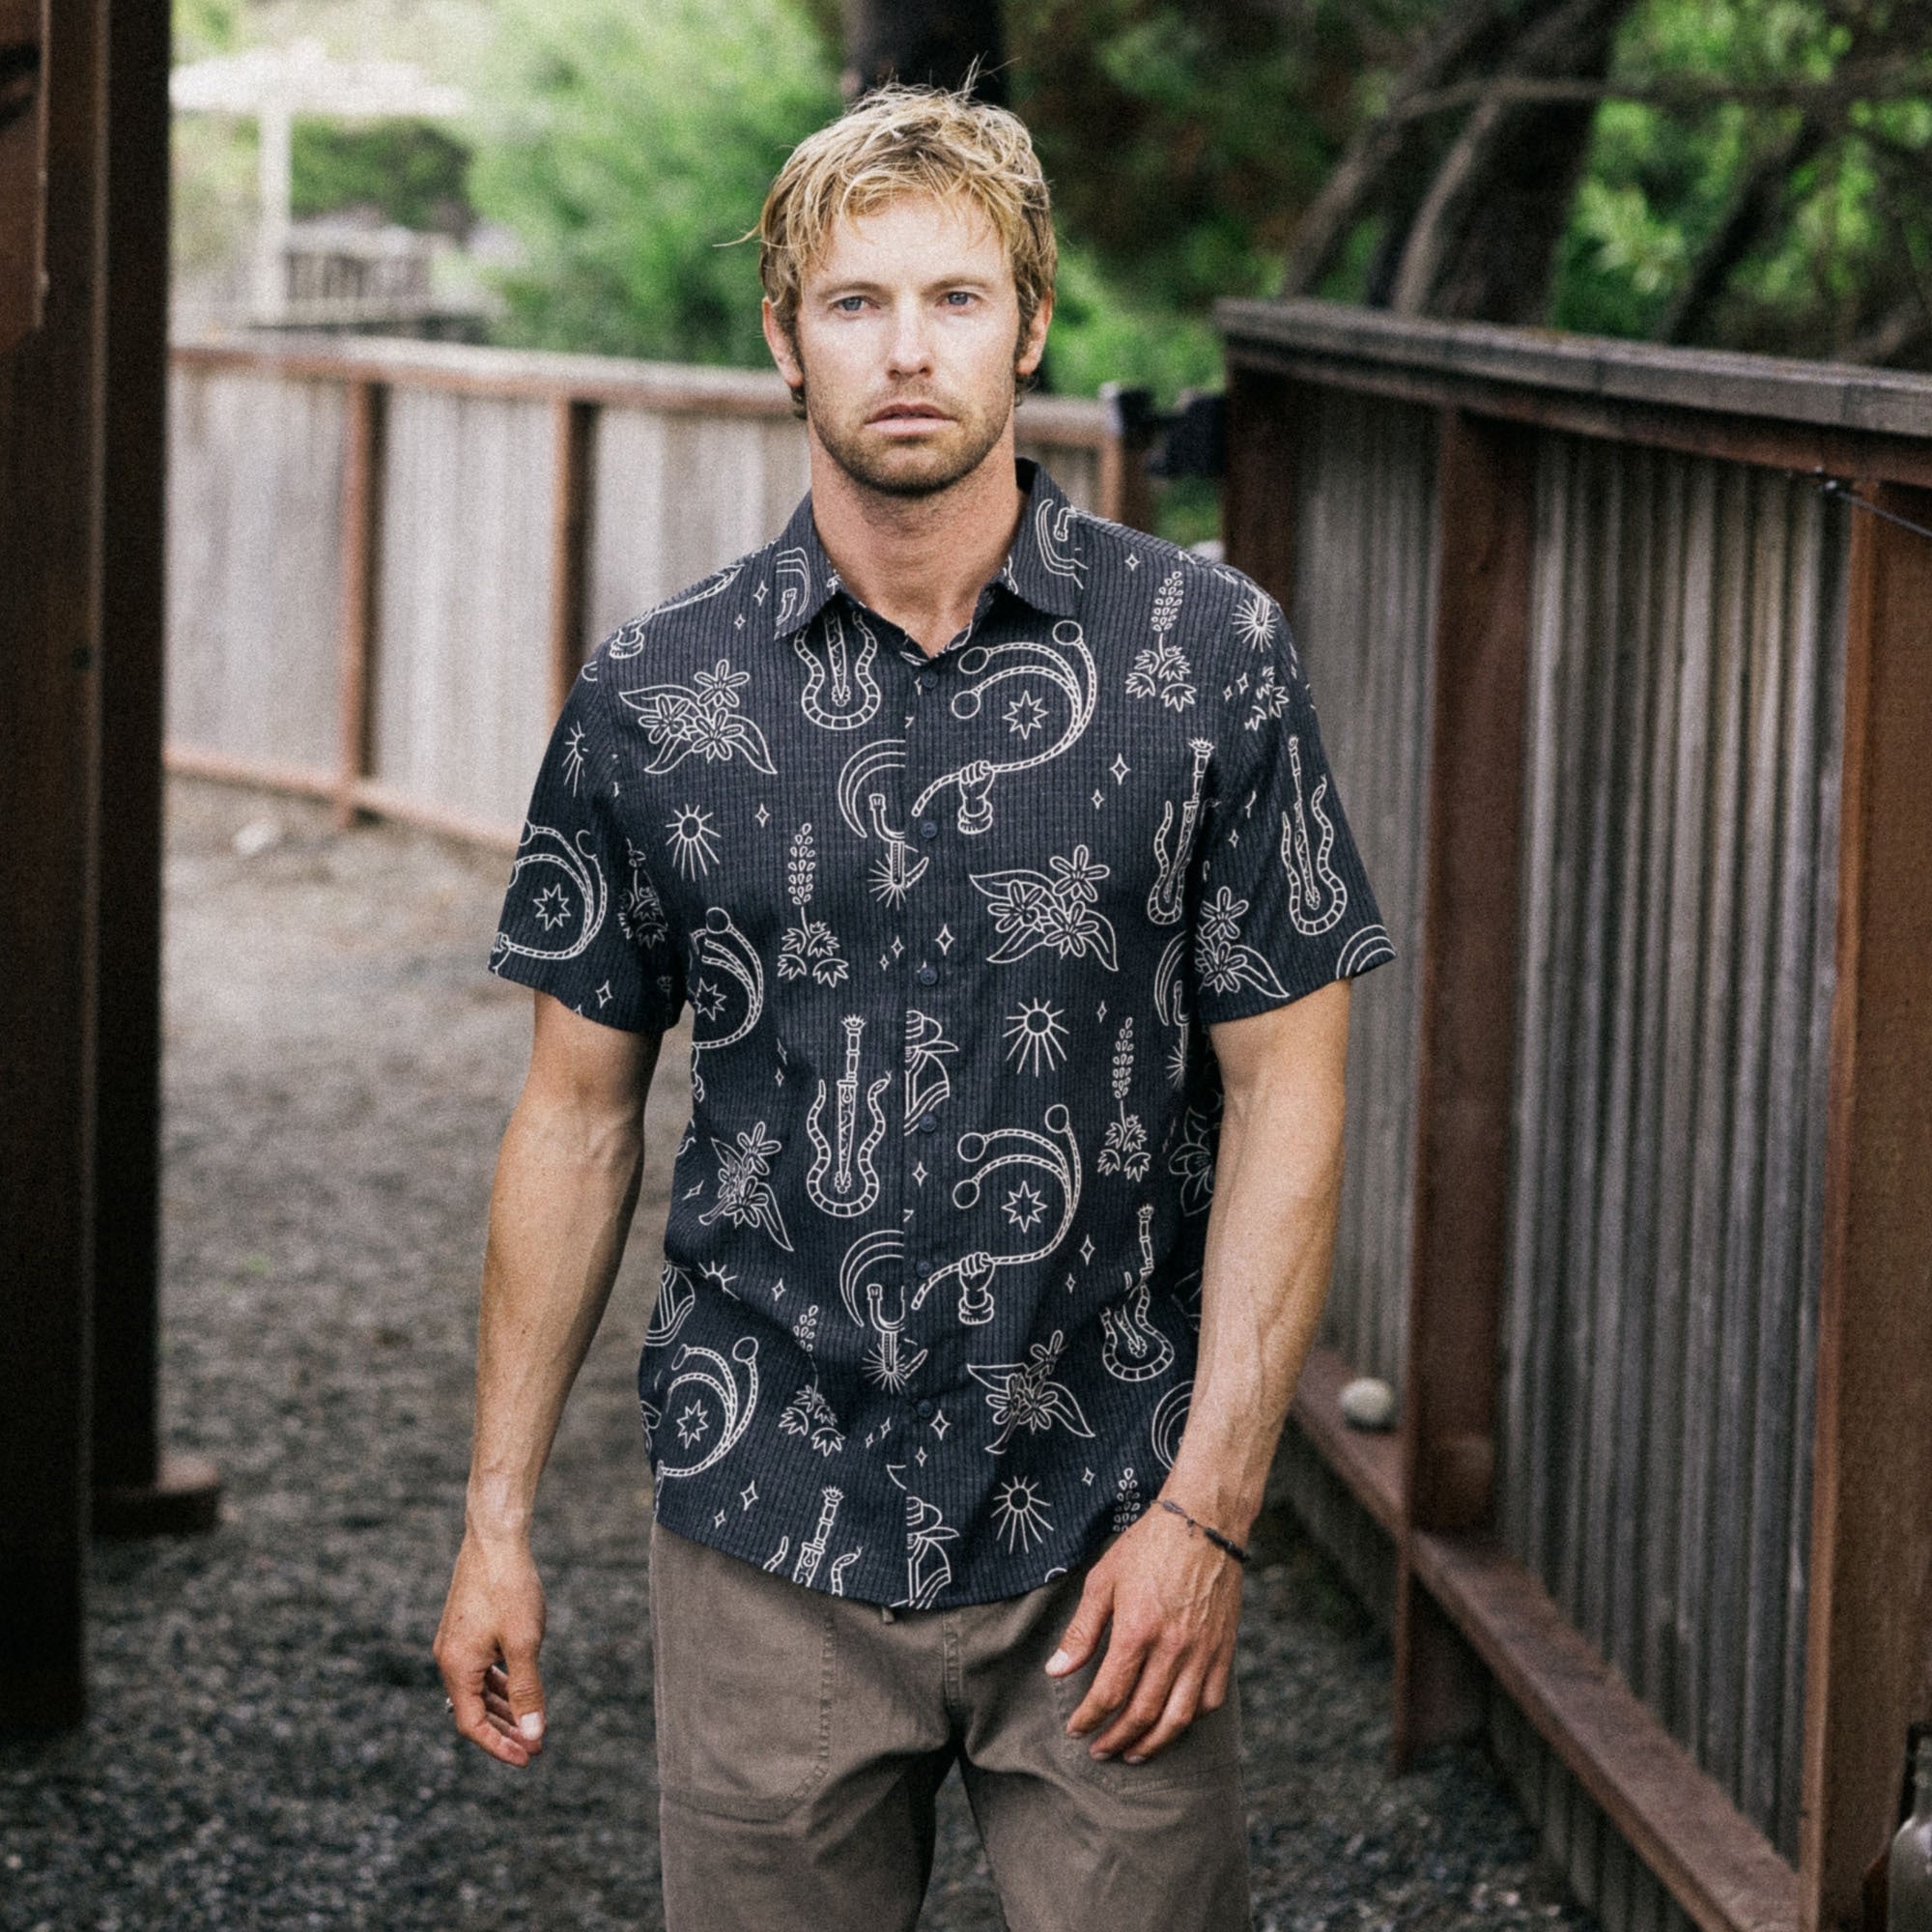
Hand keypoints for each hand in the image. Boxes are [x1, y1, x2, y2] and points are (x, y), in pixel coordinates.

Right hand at [434, 1530, 548, 1766]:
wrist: (495, 1538)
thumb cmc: (510, 1587)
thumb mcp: (524, 1642)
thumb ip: (527, 1691)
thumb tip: (533, 1735)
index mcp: (457, 1667)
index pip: (472, 1725)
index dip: (500, 1746)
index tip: (528, 1757)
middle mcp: (449, 1659)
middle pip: (474, 1710)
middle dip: (505, 1730)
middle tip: (536, 1746)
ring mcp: (455, 1644)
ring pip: (478, 1689)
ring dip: (504, 1708)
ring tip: (532, 1723)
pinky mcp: (464, 1630)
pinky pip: (480, 1669)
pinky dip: (499, 1683)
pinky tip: (520, 1688)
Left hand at [1044, 1500, 1242, 1762]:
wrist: (1203, 1522)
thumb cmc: (1148, 1546)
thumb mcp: (1104, 1580)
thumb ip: (1081, 1631)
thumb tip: (1056, 1671)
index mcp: (1137, 1630)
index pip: (1109, 1693)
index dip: (1089, 1718)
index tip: (1077, 1729)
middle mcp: (1172, 1648)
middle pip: (1143, 1714)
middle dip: (1117, 1739)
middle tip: (1099, 1750)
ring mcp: (1202, 1652)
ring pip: (1178, 1718)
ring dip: (1153, 1743)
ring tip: (1133, 1753)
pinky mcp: (1223, 1650)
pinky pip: (1209, 1701)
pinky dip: (1190, 1720)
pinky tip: (1173, 1724)